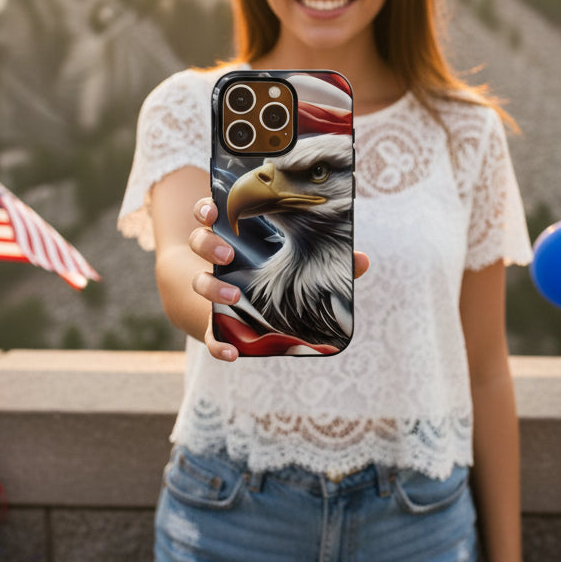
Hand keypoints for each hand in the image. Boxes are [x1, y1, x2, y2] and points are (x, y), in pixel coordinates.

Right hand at [188, 197, 369, 361]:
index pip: (209, 212)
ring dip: (213, 287)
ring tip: (234, 294)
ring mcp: (210, 288)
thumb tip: (361, 260)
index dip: (206, 208)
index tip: (213, 210)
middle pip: (199, 241)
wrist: (244, 309)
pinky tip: (233, 353)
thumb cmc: (274, 273)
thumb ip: (328, 258)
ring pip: (198, 281)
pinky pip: (209, 334)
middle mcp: (215, 258)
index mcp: (232, 233)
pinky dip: (219, 344)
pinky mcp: (212, 323)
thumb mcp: (298, 260)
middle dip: (210, 245)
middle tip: (228, 254)